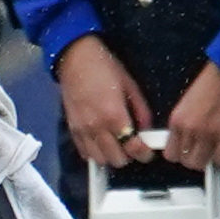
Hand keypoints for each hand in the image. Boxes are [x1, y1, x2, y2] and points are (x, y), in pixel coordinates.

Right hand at [55, 35, 154, 167]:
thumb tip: (146, 129)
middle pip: (116, 159)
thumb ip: (141, 110)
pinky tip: (101, 142)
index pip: (132, 147)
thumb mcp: (130, 85)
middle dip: (128, 155)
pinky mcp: (72, 129)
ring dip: (111, 156)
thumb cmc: (104, 67)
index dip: (144, 153)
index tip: (147, 152)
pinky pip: (84, 153)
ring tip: (116, 144)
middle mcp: (97, 127)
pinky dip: (95, 152)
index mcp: (114, 115)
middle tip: (132, 145)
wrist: (75, 58)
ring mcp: (82, 130)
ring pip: (99, 160)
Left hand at [163, 63, 219, 175]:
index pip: (170, 153)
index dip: (181, 154)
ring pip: (202, 164)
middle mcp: (189, 130)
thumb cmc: (212, 81)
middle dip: (195, 159)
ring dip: (210, 161)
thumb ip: (185, 121)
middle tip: (204, 152)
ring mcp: (208, 134)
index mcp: (177, 120)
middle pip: (186, 162)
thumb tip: (188, 140)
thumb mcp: (188, 102)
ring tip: (216, 153)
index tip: (189, 151)